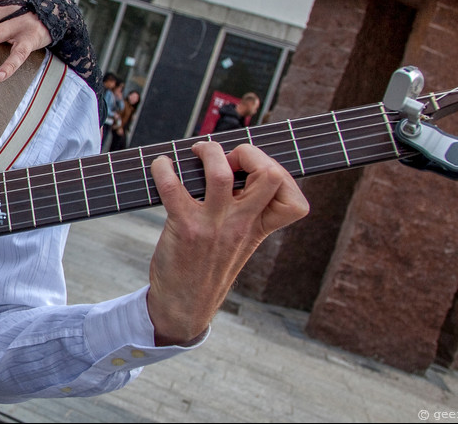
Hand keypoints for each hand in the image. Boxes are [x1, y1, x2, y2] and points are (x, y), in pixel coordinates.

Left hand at [145, 142, 307, 344]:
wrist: (184, 305)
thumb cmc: (209, 265)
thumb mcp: (240, 240)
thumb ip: (246, 210)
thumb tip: (231, 163)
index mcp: (259, 228)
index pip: (296, 202)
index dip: (282, 174)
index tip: (255, 170)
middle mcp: (241, 224)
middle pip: (271, 176)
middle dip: (250, 152)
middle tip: (228, 158)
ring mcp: (214, 226)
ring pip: (220, 173)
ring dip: (208, 152)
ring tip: (197, 153)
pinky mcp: (185, 227)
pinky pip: (173, 186)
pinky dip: (163, 168)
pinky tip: (162, 166)